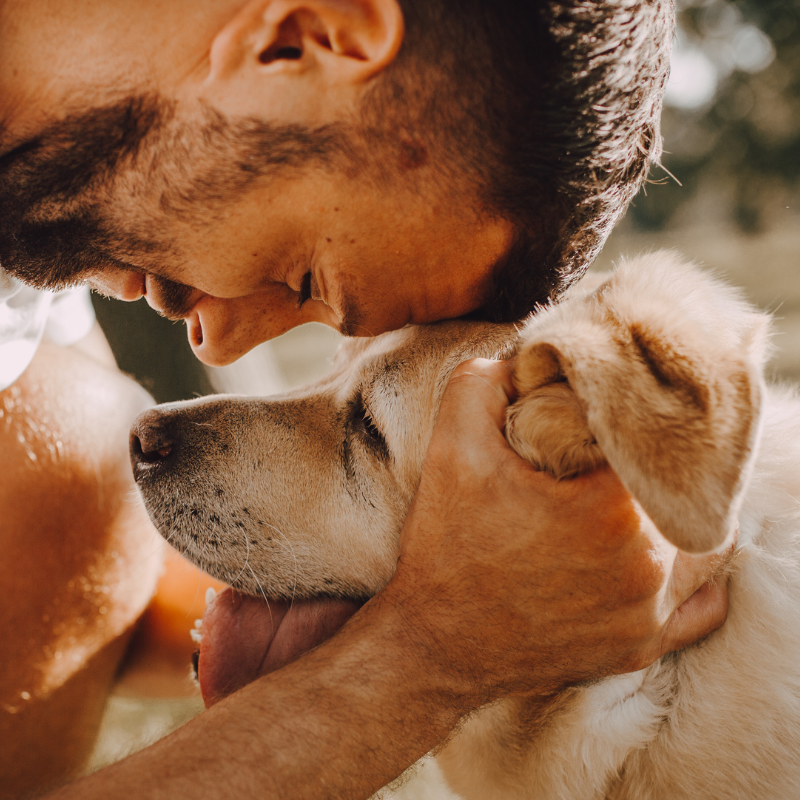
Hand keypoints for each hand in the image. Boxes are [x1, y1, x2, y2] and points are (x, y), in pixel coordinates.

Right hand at [388, 358, 730, 701]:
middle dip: (648, 467)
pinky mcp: (640, 648)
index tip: (595, 422)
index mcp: (611, 511)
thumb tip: (521, 363)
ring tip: (627, 500)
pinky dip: (688, 575)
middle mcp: (647, 568)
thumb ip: (483, 383)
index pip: (650, 441)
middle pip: (681, 490)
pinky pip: (700, 605)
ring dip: (673, 515)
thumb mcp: (452, 449)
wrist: (433, 644)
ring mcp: (648, 615)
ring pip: (701, 543)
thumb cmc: (447, 549)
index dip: (625, 422)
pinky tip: (652, 554)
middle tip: (607, 458)